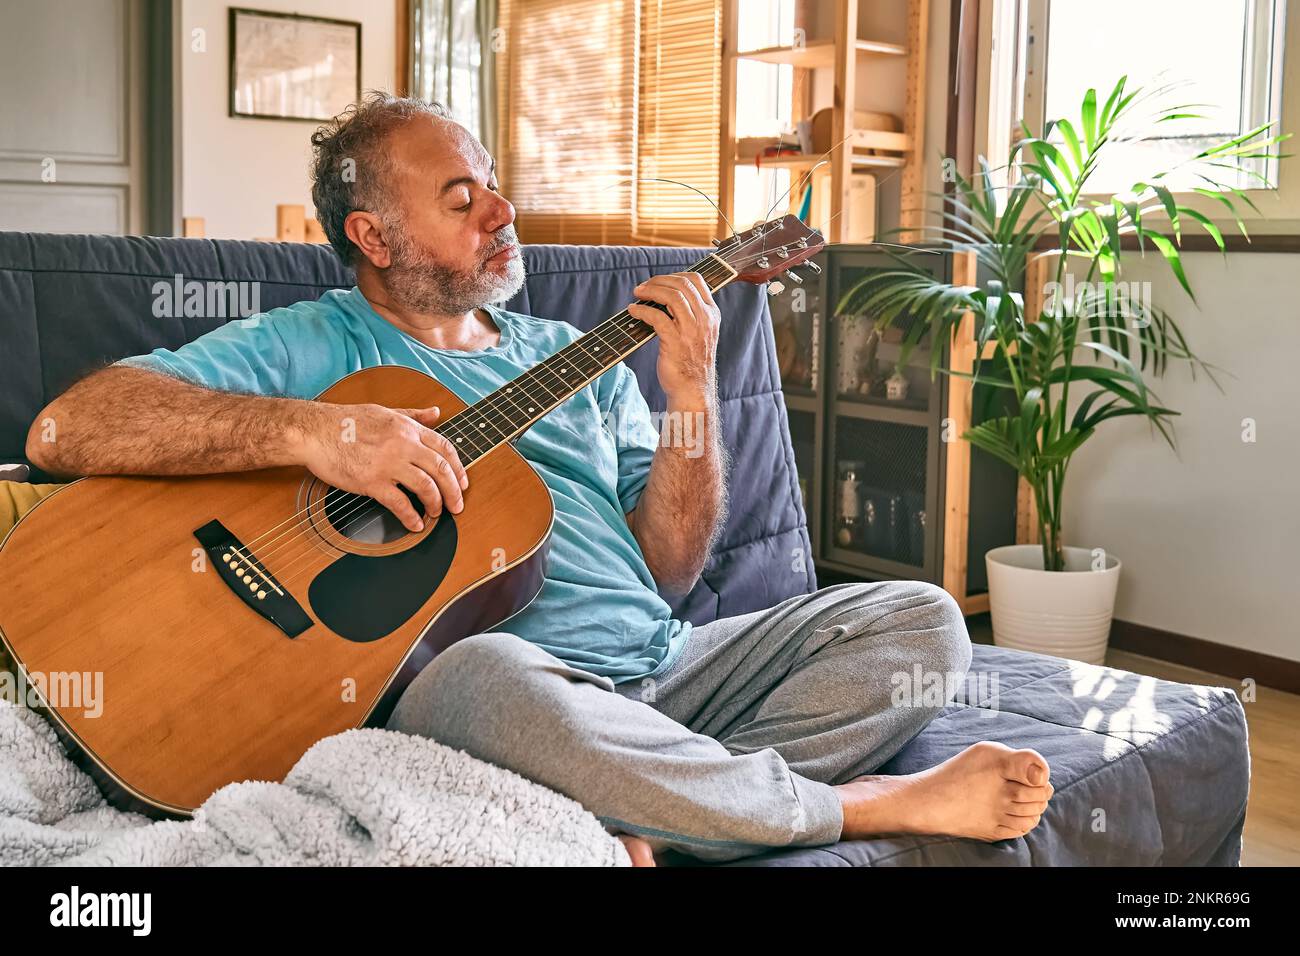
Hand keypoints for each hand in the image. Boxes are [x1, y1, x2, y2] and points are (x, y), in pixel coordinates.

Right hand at [297, 403, 468, 532]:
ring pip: (426, 487)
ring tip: (436, 514)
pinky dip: (411, 517)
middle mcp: (403, 444)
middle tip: (457, 506)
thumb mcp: (386, 411)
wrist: (315, 431)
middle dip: (454, 491)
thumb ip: (414, 414)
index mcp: (408, 427)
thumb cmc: (346, 421)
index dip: (459, 469)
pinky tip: (415, 524)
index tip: (463, 483)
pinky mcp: (372, 481)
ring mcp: (388, 463)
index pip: (445, 448)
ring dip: (436, 504)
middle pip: (441, 470)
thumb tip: (436, 412)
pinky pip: (400, 503)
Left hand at [628, 272, 720, 404]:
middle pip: (682, 285)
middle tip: (642, 288)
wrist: (692, 390)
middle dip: (658, 281)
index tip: (658, 281)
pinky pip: (657, 317)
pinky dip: (642, 310)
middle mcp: (704, 319)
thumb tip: (664, 294)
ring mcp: (691, 331)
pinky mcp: (675, 342)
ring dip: (650, 291)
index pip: (697, 280)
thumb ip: (689, 313)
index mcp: (711, 314)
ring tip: (637, 294)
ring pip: (672, 297)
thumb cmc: (691, 361)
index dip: (674, 275)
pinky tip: (633, 311)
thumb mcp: (699, 332)